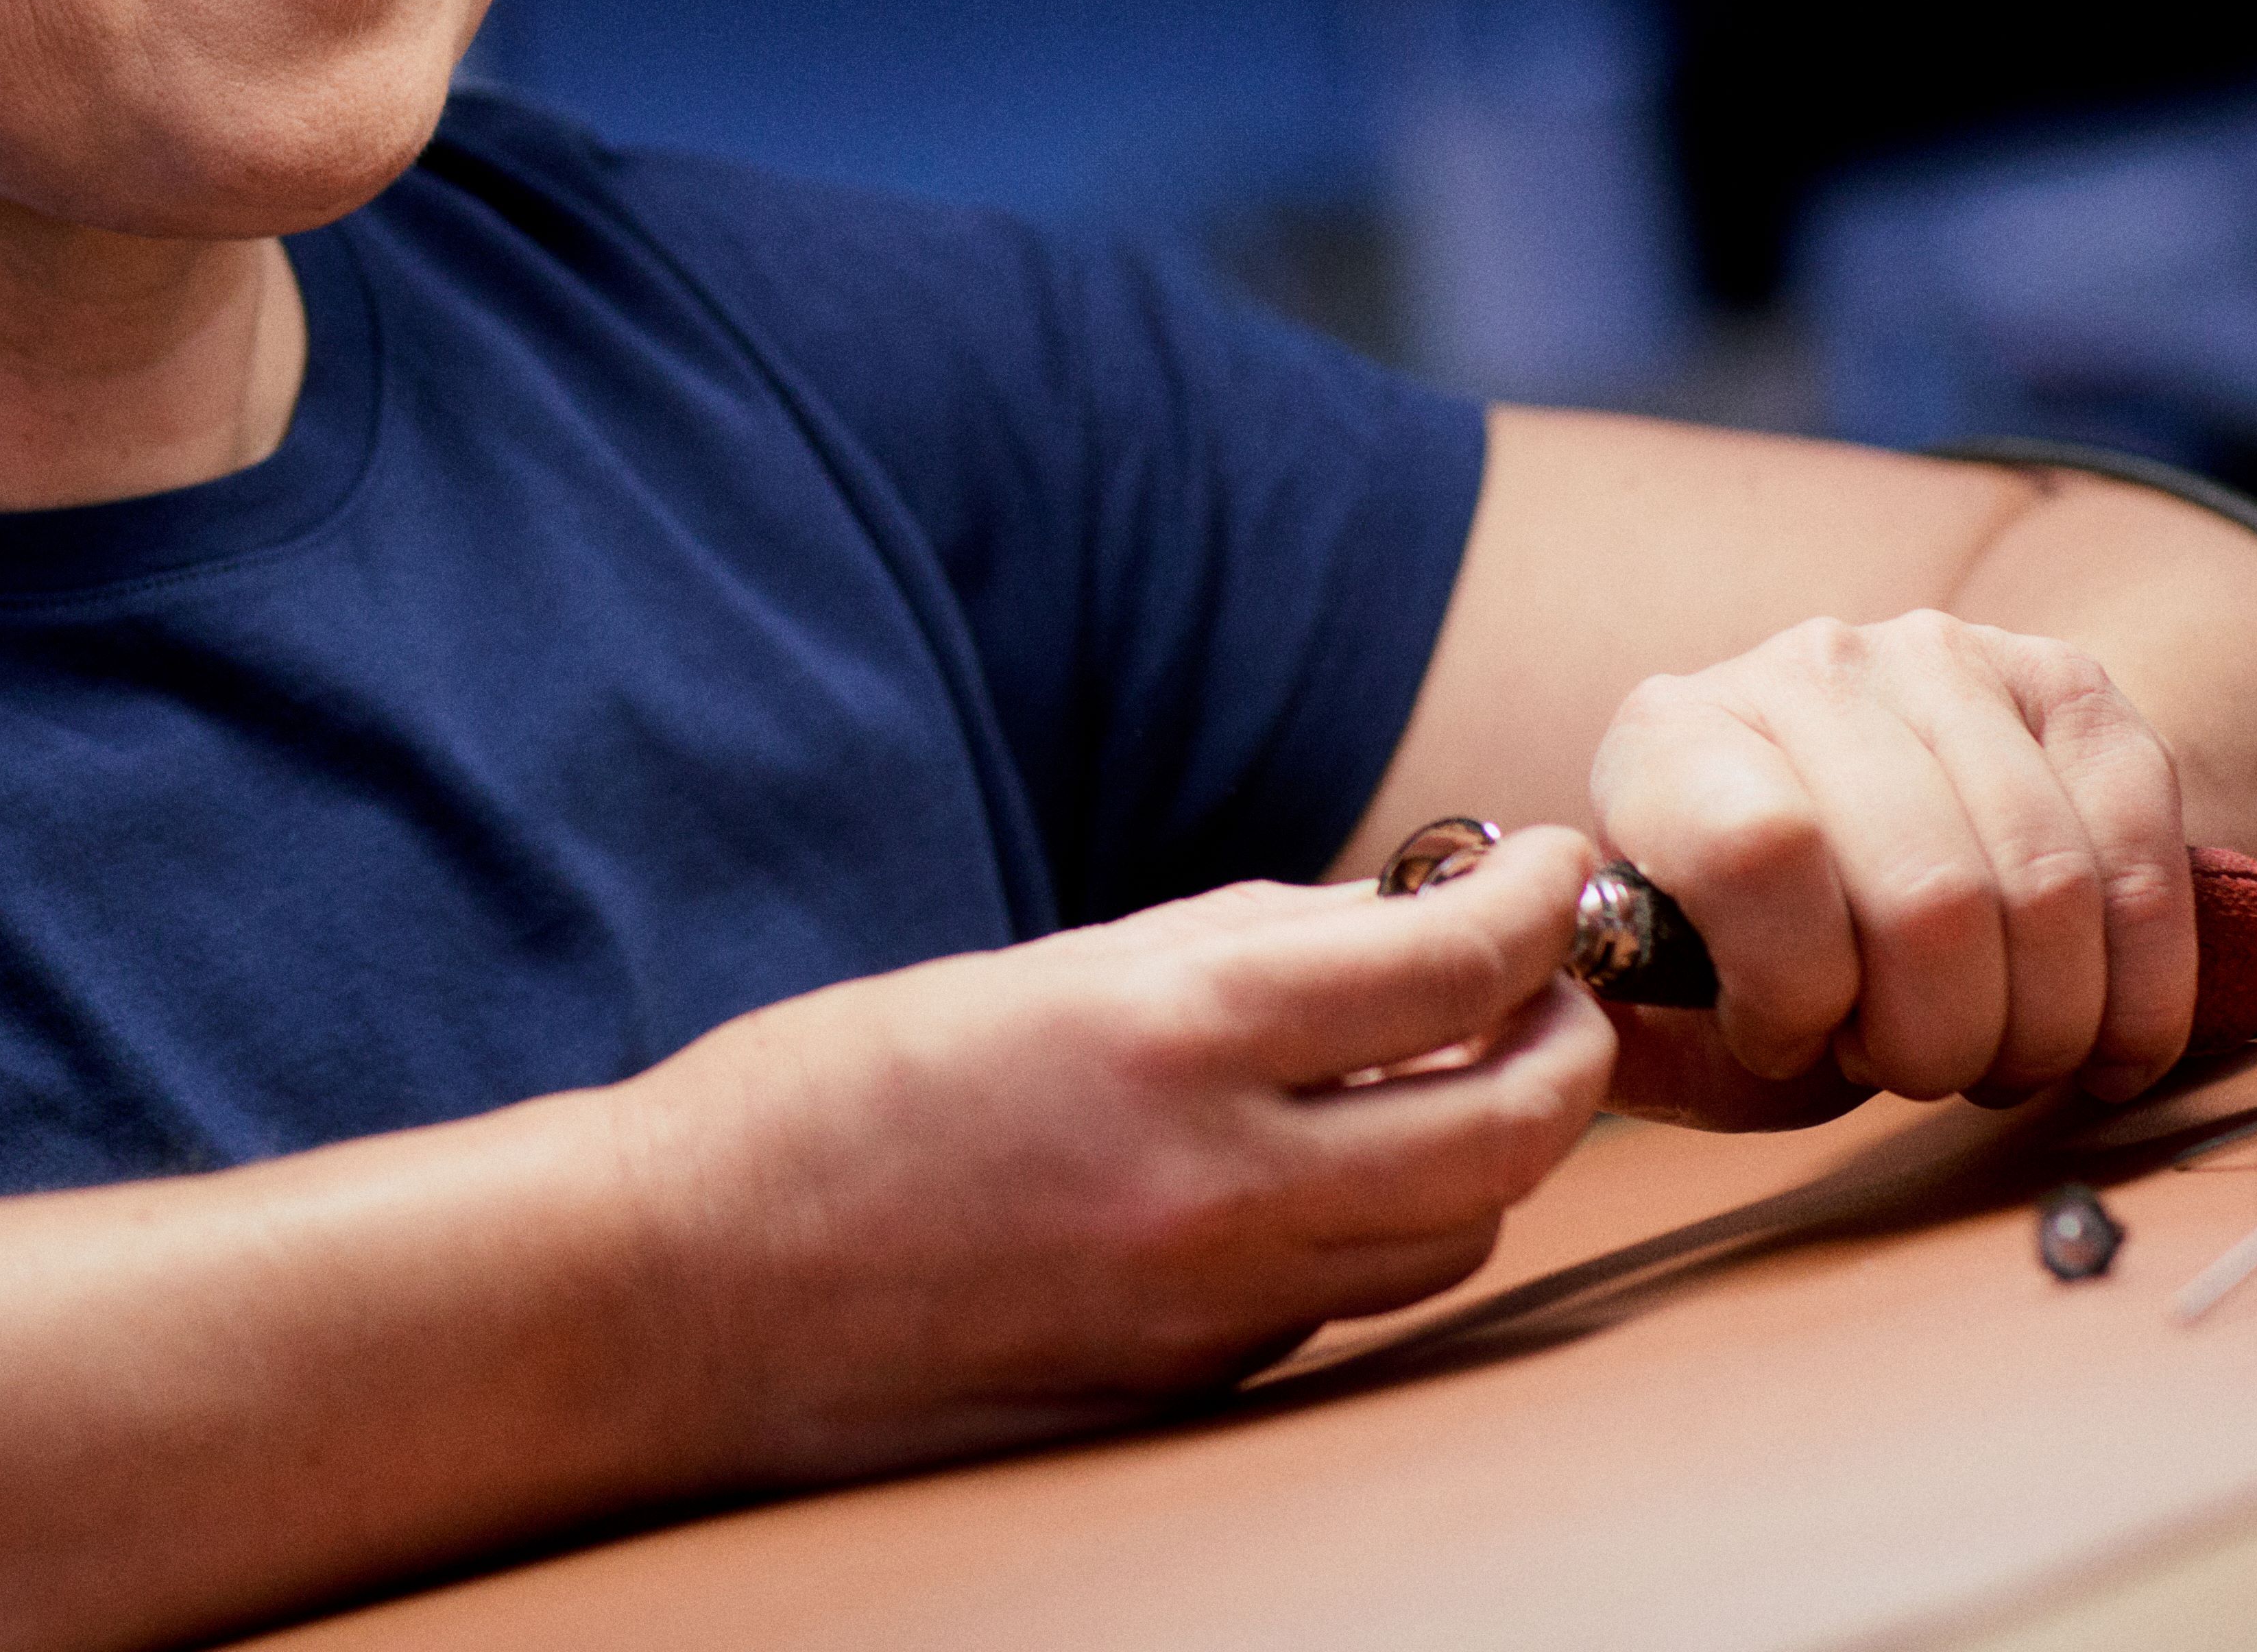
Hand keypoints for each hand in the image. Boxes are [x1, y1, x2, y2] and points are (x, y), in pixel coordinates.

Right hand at [610, 828, 1615, 1487]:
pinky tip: (1316, 1167)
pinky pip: (1345, 1300)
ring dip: (1485, 1149)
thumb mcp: (1045, 967)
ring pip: (1453, 1236)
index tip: (1556, 865)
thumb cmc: (837, 1099)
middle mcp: (1220, 1187)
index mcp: (1169, 1037)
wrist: (690, 1291)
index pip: (1451, 970)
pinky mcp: (1194, 1390)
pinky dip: (1371, 1225)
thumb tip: (1400, 920)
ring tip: (1450, 1073)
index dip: (1537, 903)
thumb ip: (1237, 943)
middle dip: (1566, 1044)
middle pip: (1510, 1133)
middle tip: (1553, 984)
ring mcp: (1215, 1309)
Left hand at [1587, 610, 2194, 1123]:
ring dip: (2037, 1027)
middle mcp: (1805, 670)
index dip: (1798, 989)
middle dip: (1938, 1040)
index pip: (1758, 853)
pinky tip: (2098, 1039)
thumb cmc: (1766, 944)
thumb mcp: (1678, 1004)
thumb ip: (1635, 1035)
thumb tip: (1577, 1041)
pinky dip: (2137, 992)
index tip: (1798, 1040)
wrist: (1876, 837)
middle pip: (1927, 895)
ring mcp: (1945, 661)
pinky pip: (2143, 861)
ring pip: (2045, 890)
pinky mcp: (2072, 685)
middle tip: (1917, 1069)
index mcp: (1671, 737)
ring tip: (1993, 1048)